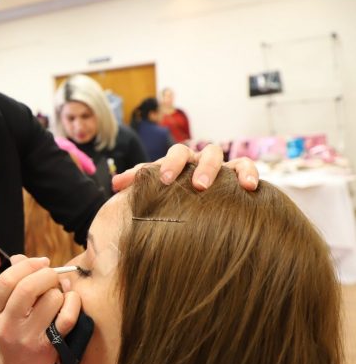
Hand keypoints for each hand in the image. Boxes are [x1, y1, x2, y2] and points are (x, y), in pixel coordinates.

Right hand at [0, 255, 81, 363]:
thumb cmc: (13, 330)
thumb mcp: (3, 308)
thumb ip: (12, 281)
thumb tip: (20, 258)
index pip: (6, 280)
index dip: (27, 265)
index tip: (42, 263)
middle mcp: (7, 324)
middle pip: (28, 287)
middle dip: (46, 275)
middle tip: (52, 277)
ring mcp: (28, 337)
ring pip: (51, 299)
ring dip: (60, 291)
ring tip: (58, 295)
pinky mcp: (49, 347)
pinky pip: (67, 317)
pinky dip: (73, 303)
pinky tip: (69, 302)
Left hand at [111, 143, 257, 191]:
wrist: (205, 211)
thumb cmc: (175, 198)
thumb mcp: (155, 191)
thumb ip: (136, 185)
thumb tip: (115, 183)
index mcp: (173, 164)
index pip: (163, 158)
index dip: (161, 166)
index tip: (162, 180)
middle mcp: (193, 160)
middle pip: (187, 152)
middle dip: (184, 165)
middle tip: (185, 184)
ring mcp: (216, 165)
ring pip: (216, 154)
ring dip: (211, 168)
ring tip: (204, 186)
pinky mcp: (237, 173)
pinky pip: (245, 165)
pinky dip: (248, 172)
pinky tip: (250, 187)